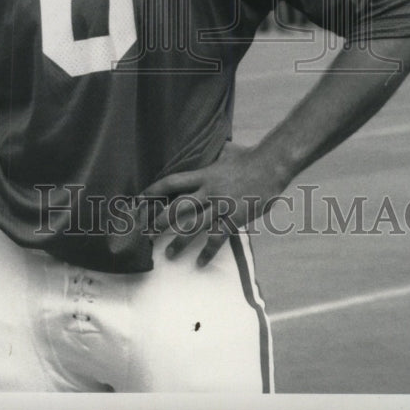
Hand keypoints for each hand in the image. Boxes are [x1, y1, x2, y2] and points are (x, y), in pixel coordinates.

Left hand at [138, 142, 289, 267]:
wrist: (271, 165)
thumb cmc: (249, 156)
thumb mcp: (225, 151)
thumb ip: (213, 155)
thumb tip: (208, 146)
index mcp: (203, 174)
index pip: (171, 182)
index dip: (153, 191)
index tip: (138, 200)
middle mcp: (208, 190)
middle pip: (178, 207)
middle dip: (160, 221)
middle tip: (145, 234)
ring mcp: (221, 205)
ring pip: (194, 226)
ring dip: (179, 242)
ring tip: (167, 255)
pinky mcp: (234, 217)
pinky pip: (217, 238)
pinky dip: (207, 252)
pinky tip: (199, 263)